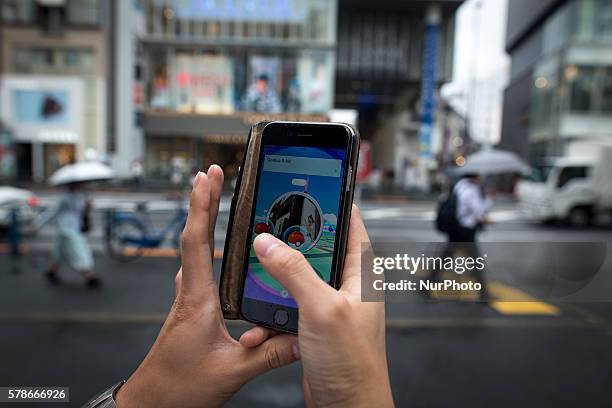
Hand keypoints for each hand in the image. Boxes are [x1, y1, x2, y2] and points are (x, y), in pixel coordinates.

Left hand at [116, 166, 297, 407]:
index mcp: (197, 300)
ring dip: (200, 219)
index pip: (196, 242)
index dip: (201, 206)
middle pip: (192, 236)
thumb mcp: (231, 371)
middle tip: (211, 174)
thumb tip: (300, 337)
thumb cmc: (178, 387)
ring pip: (192, 250)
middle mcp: (189, 294)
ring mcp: (187, 300)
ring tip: (212, 198)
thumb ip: (269, 353)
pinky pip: (196, 267)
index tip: (208, 179)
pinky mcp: (190, 309)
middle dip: (201, 201)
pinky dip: (202, 243)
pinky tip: (211, 246)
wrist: (151, 402)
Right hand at [253, 206, 392, 407]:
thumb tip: (269, 244)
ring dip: (275, 284)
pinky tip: (262, 323)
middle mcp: (347, 285)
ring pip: (297, 278)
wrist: (349, 407)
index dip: (331, 203)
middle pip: (316, 249)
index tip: (310, 187)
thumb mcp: (323, 308)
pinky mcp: (313, 324)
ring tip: (259, 282)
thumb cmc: (354, 364)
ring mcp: (329, 304)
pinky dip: (272, 312)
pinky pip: (288, 306)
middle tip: (269, 233)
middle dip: (290, 245)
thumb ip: (295, 273)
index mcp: (362, 273)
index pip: (350, 223)